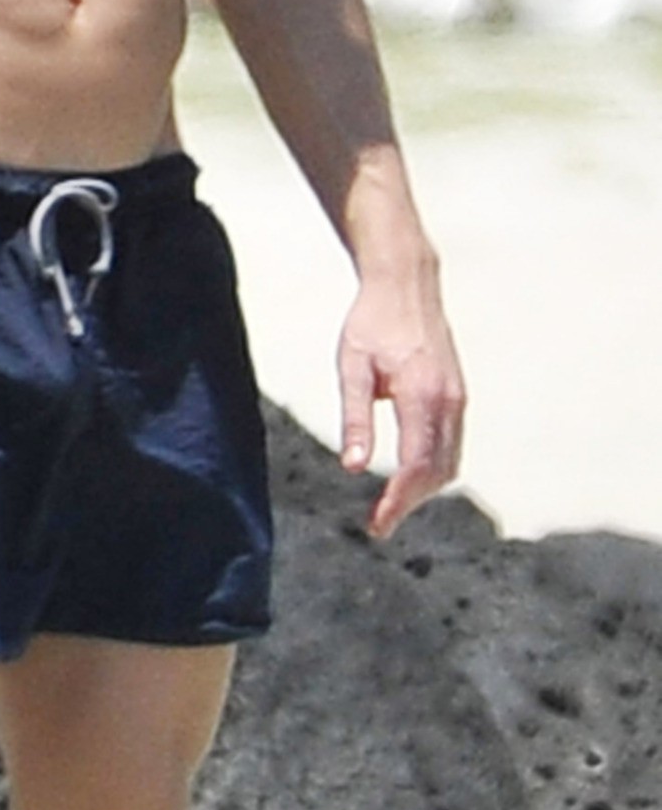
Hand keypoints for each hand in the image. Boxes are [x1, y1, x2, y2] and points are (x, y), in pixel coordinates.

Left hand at [336, 262, 465, 538]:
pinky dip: (433, 468)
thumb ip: (354, 418)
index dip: (398, 500)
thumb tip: (353, 466)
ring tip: (390, 505)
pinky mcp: (458, 395)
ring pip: (450, 461)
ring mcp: (458, 398)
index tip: (378, 524)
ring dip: (424, 489)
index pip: (415, 464)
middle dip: (410, 502)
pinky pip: (451, 444)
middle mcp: (448, 400)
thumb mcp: (352, 368)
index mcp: (421, 394)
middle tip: (379, 523)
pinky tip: (408, 477)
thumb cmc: (372, 323)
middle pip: (437, 471)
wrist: (406, 285)